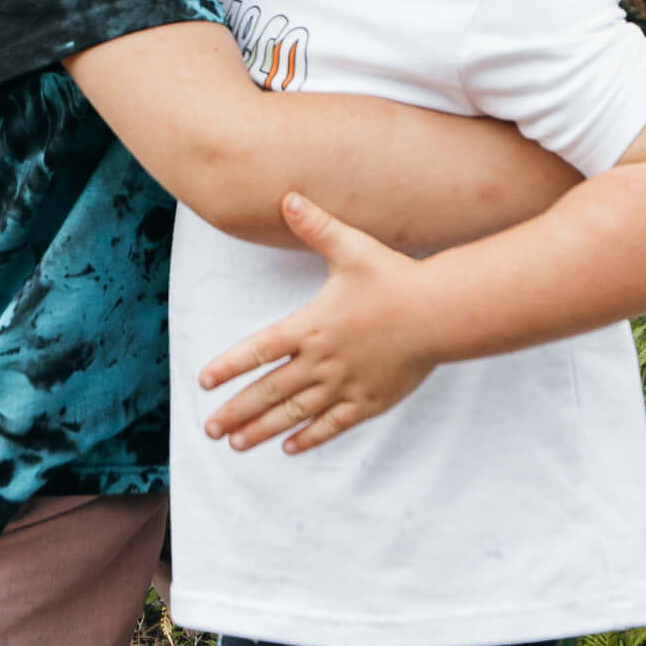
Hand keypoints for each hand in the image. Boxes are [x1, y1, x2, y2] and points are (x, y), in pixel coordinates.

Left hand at [199, 193, 442, 453]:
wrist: (440, 313)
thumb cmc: (395, 279)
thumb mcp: (352, 247)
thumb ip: (316, 226)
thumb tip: (287, 197)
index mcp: (311, 326)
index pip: (258, 351)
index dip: (229, 367)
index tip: (204, 381)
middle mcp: (322, 361)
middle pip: (269, 392)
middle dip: (237, 412)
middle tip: (210, 430)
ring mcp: (345, 385)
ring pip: (295, 413)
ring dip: (264, 430)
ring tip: (238, 444)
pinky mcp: (370, 401)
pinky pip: (333, 425)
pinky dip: (310, 437)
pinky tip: (290, 447)